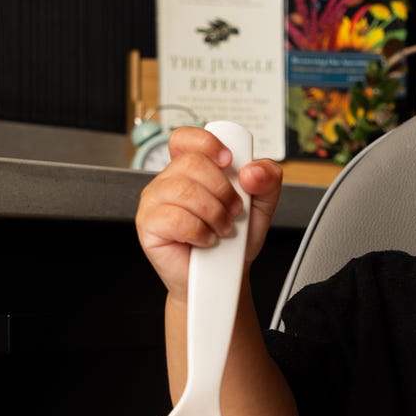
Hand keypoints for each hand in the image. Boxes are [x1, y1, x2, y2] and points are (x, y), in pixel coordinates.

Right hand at [134, 126, 282, 299]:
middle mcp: (169, 180)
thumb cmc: (235, 240)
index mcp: (191, 168)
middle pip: (192, 163)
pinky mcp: (148, 224)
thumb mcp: (261, 205)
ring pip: (184, 190)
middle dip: (222, 190)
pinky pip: (175, 218)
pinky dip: (200, 231)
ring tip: (221, 228)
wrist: (224, 277)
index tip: (229, 161)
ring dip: (213, 213)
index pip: (186, 138)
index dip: (207, 143)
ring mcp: (154, 201)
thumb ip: (267, 179)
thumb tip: (253, 170)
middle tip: (233, 211)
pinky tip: (205, 239)